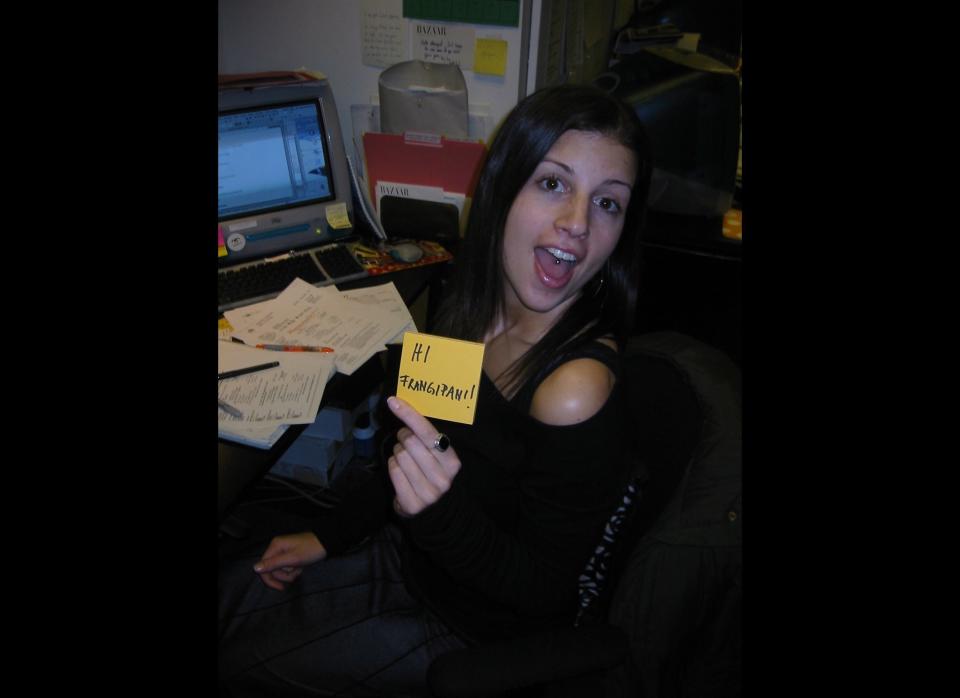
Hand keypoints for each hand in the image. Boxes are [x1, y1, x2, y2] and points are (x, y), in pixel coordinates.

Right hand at [253, 532, 326, 590]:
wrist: (326, 543)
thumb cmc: (311, 550)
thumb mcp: (293, 559)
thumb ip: (274, 564)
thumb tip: (254, 568)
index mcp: (275, 546)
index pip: (263, 567)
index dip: (270, 579)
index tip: (281, 588)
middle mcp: (276, 548)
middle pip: (272, 570)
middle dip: (284, 575)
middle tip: (296, 573)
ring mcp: (283, 551)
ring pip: (280, 570)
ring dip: (290, 573)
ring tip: (300, 568)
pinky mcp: (290, 555)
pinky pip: (287, 567)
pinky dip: (294, 570)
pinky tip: (301, 567)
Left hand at [386, 396, 460, 516]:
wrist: (435, 511)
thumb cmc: (433, 473)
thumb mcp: (438, 456)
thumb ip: (427, 438)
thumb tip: (404, 407)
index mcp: (452, 462)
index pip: (428, 433)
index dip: (409, 415)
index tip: (393, 401)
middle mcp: (442, 478)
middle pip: (410, 442)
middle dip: (403, 437)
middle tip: (406, 442)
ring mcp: (428, 492)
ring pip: (399, 456)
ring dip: (397, 453)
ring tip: (405, 460)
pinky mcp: (412, 503)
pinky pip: (393, 471)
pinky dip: (392, 465)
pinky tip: (400, 470)